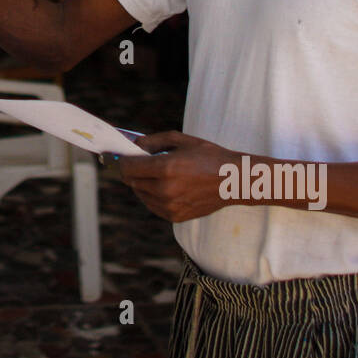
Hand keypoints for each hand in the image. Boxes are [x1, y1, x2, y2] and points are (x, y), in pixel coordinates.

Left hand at [118, 131, 237, 222]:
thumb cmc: (209, 156)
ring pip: (141, 194)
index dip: (124, 161)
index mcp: (166, 168)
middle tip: (142, 163)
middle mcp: (165, 190)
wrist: (234, 181)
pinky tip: (166, 187)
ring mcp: (170, 206)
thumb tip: (134, 145)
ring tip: (160, 174)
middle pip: (131, 182)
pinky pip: (152, 206)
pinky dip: (153, 196)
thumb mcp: (182, 140)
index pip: (128, 168)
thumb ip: (154, 141)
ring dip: (143, 184)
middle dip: (133, 171)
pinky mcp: (175, 217)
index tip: (125, 157)